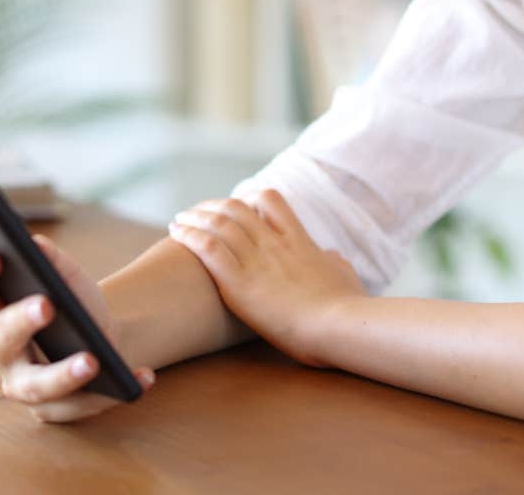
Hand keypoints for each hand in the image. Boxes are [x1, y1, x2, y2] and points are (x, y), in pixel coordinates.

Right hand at [0, 233, 156, 422]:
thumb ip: (53, 261)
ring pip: (35, 386)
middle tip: (46, 304)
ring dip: (63, 374)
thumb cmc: (73, 302)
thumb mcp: (68, 277)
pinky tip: (142, 375)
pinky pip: (78, 406)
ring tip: (92, 360)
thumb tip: (38, 245)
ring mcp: (21, 385)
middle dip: (19, 323)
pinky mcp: (51, 410)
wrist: (99, 338)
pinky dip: (111, 393)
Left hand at [166, 189, 365, 368]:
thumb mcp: (344, 275)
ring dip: (194, 217)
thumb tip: (332, 256)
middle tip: (197, 212)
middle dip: (212, 206)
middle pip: (236, 208)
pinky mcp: (239, 283)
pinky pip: (207, 249)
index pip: (270, 201)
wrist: (338, 324)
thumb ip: (334, 262)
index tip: (236, 207)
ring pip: (218, 223)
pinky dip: (189, 236)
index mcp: (298, 240)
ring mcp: (256, 261)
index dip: (250, 198)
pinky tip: (176, 233)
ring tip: (179, 220)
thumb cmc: (346, 305)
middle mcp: (273, 243)